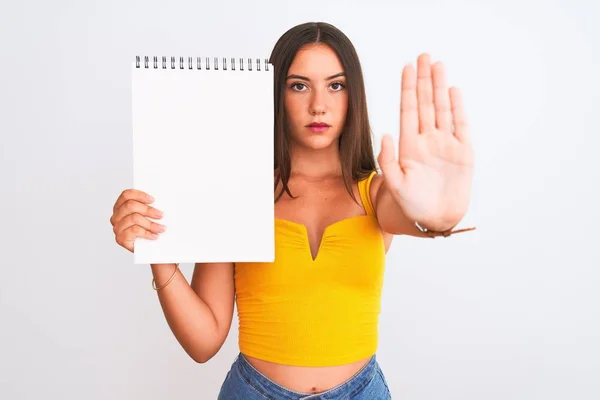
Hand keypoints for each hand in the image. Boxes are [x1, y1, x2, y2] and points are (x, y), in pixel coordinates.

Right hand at [110, 189, 164, 252]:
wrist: (147, 249)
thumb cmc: (147, 229)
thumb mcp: (147, 216)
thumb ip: (149, 207)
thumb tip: (160, 201)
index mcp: (120, 207)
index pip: (126, 195)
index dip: (140, 195)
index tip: (153, 200)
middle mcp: (116, 216)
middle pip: (130, 206)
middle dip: (148, 210)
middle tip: (160, 215)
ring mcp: (117, 228)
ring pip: (133, 218)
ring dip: (151, 223)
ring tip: (161, 228)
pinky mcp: (120, 238)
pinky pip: (134, 231)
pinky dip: (147, 233)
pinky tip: (154, 236)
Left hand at [377, 53, 473, 227]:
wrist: (435, 220)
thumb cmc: (411, 205)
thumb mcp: (395, 184)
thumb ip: (388, 159)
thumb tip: (386, 134)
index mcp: (409, 145)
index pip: (408, 110)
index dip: (408, 88)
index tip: (407, 67)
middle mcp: (427, 140)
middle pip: (426, 103)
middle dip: (424, 79)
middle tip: (424, 55)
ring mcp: (445, 145)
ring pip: (443, 109)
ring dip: (440, 87)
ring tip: (438, 65)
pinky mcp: (463, 153)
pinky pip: (460, 125)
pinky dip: (458, 108)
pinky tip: (454, 90)